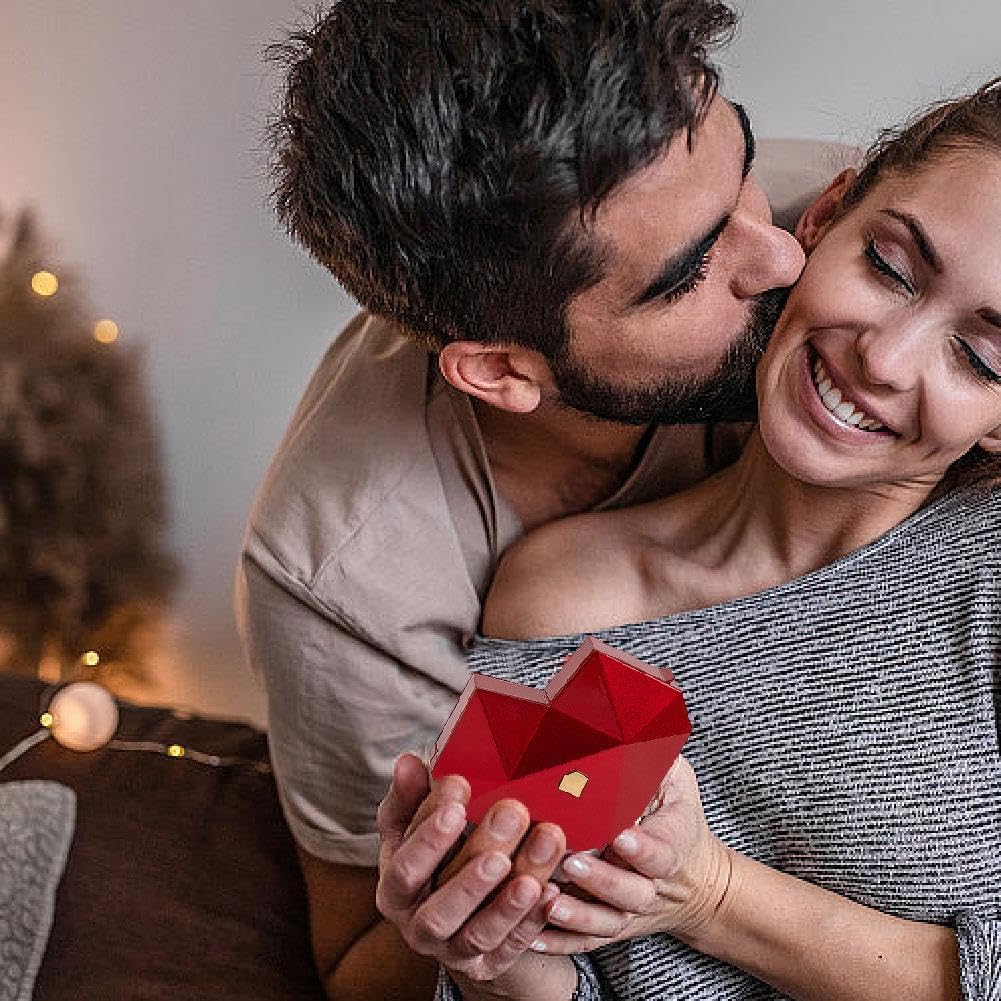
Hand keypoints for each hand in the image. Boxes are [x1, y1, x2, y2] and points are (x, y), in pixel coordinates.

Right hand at [375, 752, 567, 983]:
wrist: (456, 911)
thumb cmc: (434, 853)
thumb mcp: (415, 826)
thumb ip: (411, 797)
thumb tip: (408, 762)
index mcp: (394, 891)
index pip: (406, 867)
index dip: (430, 833)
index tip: (459, 789)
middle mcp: (417, 928)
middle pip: (443, 906)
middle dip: (477, 863)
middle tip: (512, 814)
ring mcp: (452, 952)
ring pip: (478, 933)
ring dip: (507, 901)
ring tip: (535, 864)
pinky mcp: (487, 965)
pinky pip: (509, 949)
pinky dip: (530, 922)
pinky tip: (550, 891)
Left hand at [531, 756, 731, 954]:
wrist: (696, 884)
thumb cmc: (677, 819)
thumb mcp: (678, 783)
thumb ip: (656, 760)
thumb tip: (632, 724)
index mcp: (671, 847)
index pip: (660, 851)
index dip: (642, 847)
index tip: (622, 836)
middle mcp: (650, 885)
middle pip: (629, 890)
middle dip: (601, 879)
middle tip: (571, 863)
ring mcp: (628, 911)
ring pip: (605, 921)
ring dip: (576, 914)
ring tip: (546, 900)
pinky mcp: (610, 928)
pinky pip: (585, 943)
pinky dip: (559, 942)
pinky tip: (531, 935)